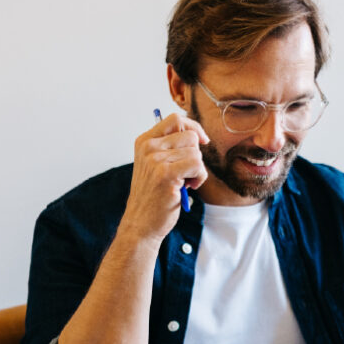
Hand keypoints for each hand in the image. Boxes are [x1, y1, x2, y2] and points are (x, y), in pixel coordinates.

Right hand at [119, 113, 208, 245]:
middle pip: (190, 135)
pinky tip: (189, 187)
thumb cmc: (154, 196)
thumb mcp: (155, 165)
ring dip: (198, 170)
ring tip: (185, 183)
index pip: (175, 119)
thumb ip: (170, 148)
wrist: (141, 223)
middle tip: (186, 173)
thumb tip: (197, 134)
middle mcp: (148, 147)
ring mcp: (155, 160)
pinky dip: (199, 177)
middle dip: (196, 155)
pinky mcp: (165, 174)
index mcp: (144, 141)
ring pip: (196, 152)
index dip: (194, 128)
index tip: (202, 141)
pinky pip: (197, 165)